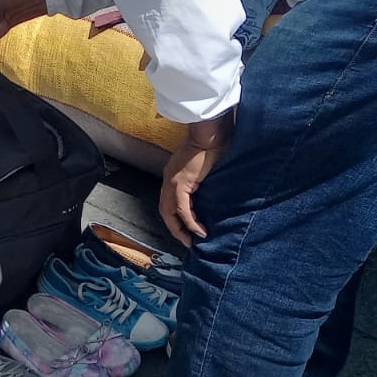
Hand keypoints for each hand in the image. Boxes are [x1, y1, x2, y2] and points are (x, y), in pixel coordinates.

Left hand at [159, 116, 231, 246]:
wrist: (210, 134)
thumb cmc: (211, 146)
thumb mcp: (202, 167)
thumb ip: (200, 179)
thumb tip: (208, 192)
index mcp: (172, 176)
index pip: (168, 202)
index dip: (175, 218)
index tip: (186, 230)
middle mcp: (169, 180)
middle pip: (165, 211)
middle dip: (175, 229)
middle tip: (187, 242)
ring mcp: (172, 182)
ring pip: (170, 212)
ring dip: (179, 229)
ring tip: (191, 240)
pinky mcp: (181, 183)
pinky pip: (183, 209)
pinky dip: (190, 222)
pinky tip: (199, 231)